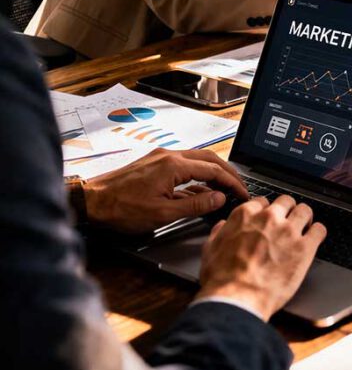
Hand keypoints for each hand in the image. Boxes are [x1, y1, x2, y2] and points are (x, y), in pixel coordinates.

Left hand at [83, 148, 248, 233]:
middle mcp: (169, 156)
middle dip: (228, 172)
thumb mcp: (163, 213)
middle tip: (240, 187)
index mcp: (174, 166)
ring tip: (224, 188)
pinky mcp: (153, 164)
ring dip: (213, 172)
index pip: (214, 170)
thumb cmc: (120, 208)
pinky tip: (200, 190)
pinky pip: (183, 165)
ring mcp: (160, 158)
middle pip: (210, 159)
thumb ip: (195, 204)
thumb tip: (219, 198)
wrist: (90, 202)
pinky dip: (197, 176)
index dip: (232, 183)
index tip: (242, 193)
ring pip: (197, 160)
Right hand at [196, 195, 325, 320]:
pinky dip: (318, 232)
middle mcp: (269, 219)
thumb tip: (223, 226)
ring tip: (305, 227)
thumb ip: (219, 233)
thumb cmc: (222, 278)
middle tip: (288, 221)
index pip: (263, 201)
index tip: (269, 219)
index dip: (266, 210)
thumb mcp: (210, 249)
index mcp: (245, 216)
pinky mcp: (304, 247)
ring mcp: (288, 231)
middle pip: (286, 202)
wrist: (237, 298)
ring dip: (305, 218)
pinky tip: (315, 238)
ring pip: (305, 211)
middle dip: (288, 210)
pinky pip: (320, 230)